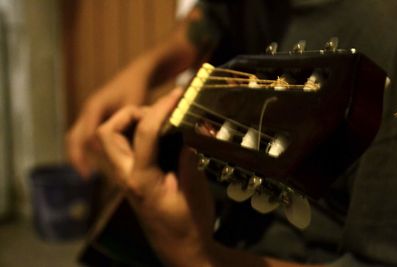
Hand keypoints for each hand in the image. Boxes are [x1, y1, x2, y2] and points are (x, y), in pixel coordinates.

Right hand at [66, 67, 146, 177]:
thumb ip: (131, 123)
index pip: (89, 135)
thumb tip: (132, 147)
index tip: (92, 170)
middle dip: (77, 156)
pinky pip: (84, 134)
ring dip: (79, 153)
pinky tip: (95, 161)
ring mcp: (89, 112)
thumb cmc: (137, 87)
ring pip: (76, 136)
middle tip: (85, 176)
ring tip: (86, 173)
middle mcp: (88, 110)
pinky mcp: (94, 115)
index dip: (90, 153)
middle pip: (75, 137)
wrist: (137, 72)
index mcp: (95, 107)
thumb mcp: (135, 105)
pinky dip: (85, 148)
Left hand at [96, 88, 214, 265]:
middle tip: (155, 112)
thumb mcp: (195, 191)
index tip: (176, 95)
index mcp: (143, 180)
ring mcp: (124, 180)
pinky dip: (132, 136)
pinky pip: (121, 150)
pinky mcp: (130, 181)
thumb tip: (185, 131)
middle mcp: (126, 177)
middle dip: (128, 113)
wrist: (181, 250)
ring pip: (108, 142)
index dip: (160, 108)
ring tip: (156, 121)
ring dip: (126, 124)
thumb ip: (187, 159)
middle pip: (106, 134)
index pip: (144, 133)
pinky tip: (156, 137)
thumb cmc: (190, 225)